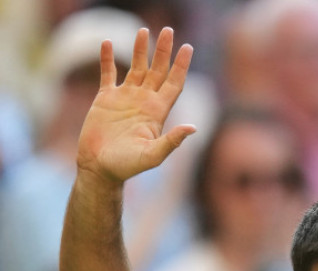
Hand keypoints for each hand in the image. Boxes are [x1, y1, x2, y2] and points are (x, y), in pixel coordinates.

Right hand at [77, 27, 194, 184]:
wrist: (100, 168)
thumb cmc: (127, 166)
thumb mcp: (153, 155)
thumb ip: (172, 141)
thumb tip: (193, 128)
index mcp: (157, 112)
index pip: (173, 83)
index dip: (181, 66)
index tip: (188, 47)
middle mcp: (144, 101)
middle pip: (157, 70)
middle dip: (163, 51)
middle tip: (168, 30)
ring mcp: (125, 98)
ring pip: (136, 68)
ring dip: (140, 49)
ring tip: (143, 30)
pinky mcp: (105, 99)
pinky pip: (108, 73)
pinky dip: (108, 58)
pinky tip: (108, 43)